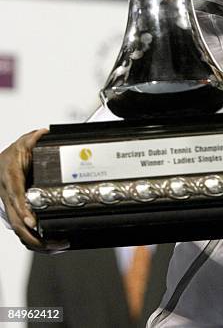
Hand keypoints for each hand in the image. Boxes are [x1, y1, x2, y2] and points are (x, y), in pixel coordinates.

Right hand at [0, 129, 68, 252]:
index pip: (16, 196)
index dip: (24, 210)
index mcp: (10, 178)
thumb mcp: (23, 143)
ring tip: (58, 246)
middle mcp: (8, 196)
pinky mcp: (16, 214)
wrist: (0, 164)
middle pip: (17, 221)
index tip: (33, 221)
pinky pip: (23, 231)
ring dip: (38, 242)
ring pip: (19, 231)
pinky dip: (36, 241)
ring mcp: (10, 208)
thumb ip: (33, 139)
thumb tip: (43, 133)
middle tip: (55, 241)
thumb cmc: (13, 155)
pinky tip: (52, 245)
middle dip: (35, 235)